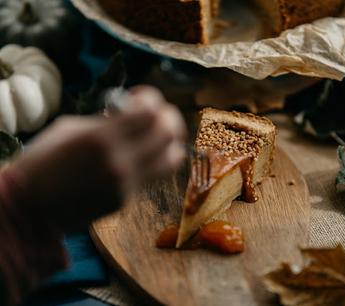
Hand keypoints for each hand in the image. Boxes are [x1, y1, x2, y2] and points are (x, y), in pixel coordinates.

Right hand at [10, 86, 185, 231]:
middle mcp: (120, 162)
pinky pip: (152, 176)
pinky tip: (134, 156)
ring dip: (169, 143)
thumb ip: (105, 122)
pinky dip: (150, 161)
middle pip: (170, 133)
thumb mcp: (70, 129)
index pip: (150, 111)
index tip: (138, 98)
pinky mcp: (126, 200)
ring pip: (172, 159)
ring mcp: (126, 184)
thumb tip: (132, 116)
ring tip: (155, 137)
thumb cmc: (42, 161)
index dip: (151, 98)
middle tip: (156, 115)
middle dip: (168, 117)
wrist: (30, 207)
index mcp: (101, 138)